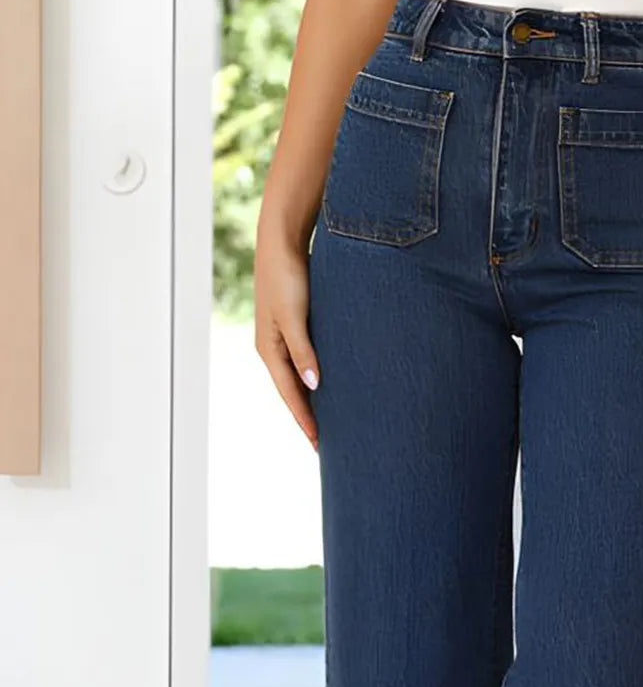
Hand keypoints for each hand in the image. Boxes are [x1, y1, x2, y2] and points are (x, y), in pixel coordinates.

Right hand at [254, 224, 320, 451]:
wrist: (282, 240)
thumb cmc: (287, 276)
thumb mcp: (295, 316)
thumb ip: (304, 351)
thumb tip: (313, 385)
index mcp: (269, 349)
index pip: (290, 395)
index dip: (304, 420)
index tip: (319, 445)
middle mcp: (274, 348)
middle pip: (293, 392)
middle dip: (308, 418)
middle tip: (325, 445)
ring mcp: (284, 337)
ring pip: (300, 378)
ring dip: (313, 400)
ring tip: (329, 423)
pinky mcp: (297, 325)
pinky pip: (305, 362)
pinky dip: (316, 379)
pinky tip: (329, 386)